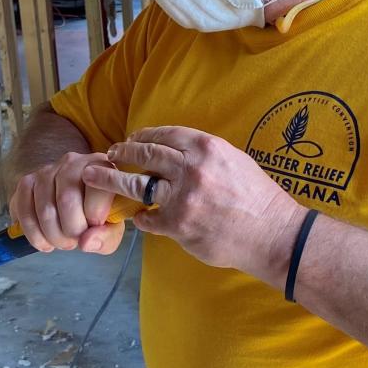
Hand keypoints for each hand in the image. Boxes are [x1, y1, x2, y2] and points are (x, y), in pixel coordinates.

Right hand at [10, 151, 125, 255]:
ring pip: (45, 209)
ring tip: (63, 243)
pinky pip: (24, 210)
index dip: (95, 218)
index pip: (97, 190)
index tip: (94, 228)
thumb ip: (106, 237)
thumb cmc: (97, 215)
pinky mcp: (27, 182)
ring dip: (53, 236)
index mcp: (101, 166)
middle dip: (72, 231)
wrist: (75, 206)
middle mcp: (73, 162)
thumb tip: (85, 242)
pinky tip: (44, 242)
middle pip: (67, 201)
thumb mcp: (111, 228)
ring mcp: (47, 171)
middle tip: (76, 241)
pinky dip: (34, 234)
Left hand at [80, 125, 304, 279]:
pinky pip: (148, 219)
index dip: (142, 136)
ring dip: (112, 179)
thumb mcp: (233, 160)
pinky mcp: (178, 225)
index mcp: (206, 148)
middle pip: (144, 155)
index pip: (163, 134)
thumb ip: (203, 154)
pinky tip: (138, 218)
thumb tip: (175, 150)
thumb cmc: (257, 197)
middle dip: (121, 153)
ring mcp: (183, 198)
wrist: (272, 233)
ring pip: (136, 184)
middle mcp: (191, 168)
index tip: (131, 139)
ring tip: (95, 176)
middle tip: (108, 154)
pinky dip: (140, 218)